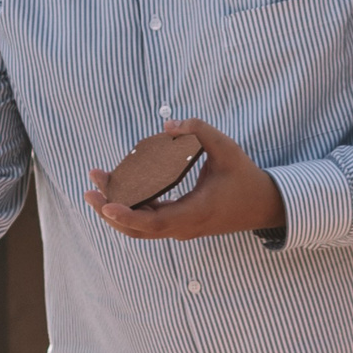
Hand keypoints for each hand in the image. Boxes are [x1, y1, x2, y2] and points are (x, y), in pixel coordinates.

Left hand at [87, 119, 286, 241]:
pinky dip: (130, 206)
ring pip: (139, 227)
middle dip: (110, 209)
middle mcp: (183, 227)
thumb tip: (168, 124)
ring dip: (116, 208)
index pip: (153, 224)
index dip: (127, 216)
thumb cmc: (245, 176)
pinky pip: (148, 219)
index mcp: (194, 214)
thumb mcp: (228, 149)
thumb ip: (200, 131)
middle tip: (90, 187)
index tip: (106, 206)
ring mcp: (180, 228)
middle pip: (137, 228)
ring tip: (97, 184)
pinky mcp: (178, 223)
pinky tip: (118, 186)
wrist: (263, 204)